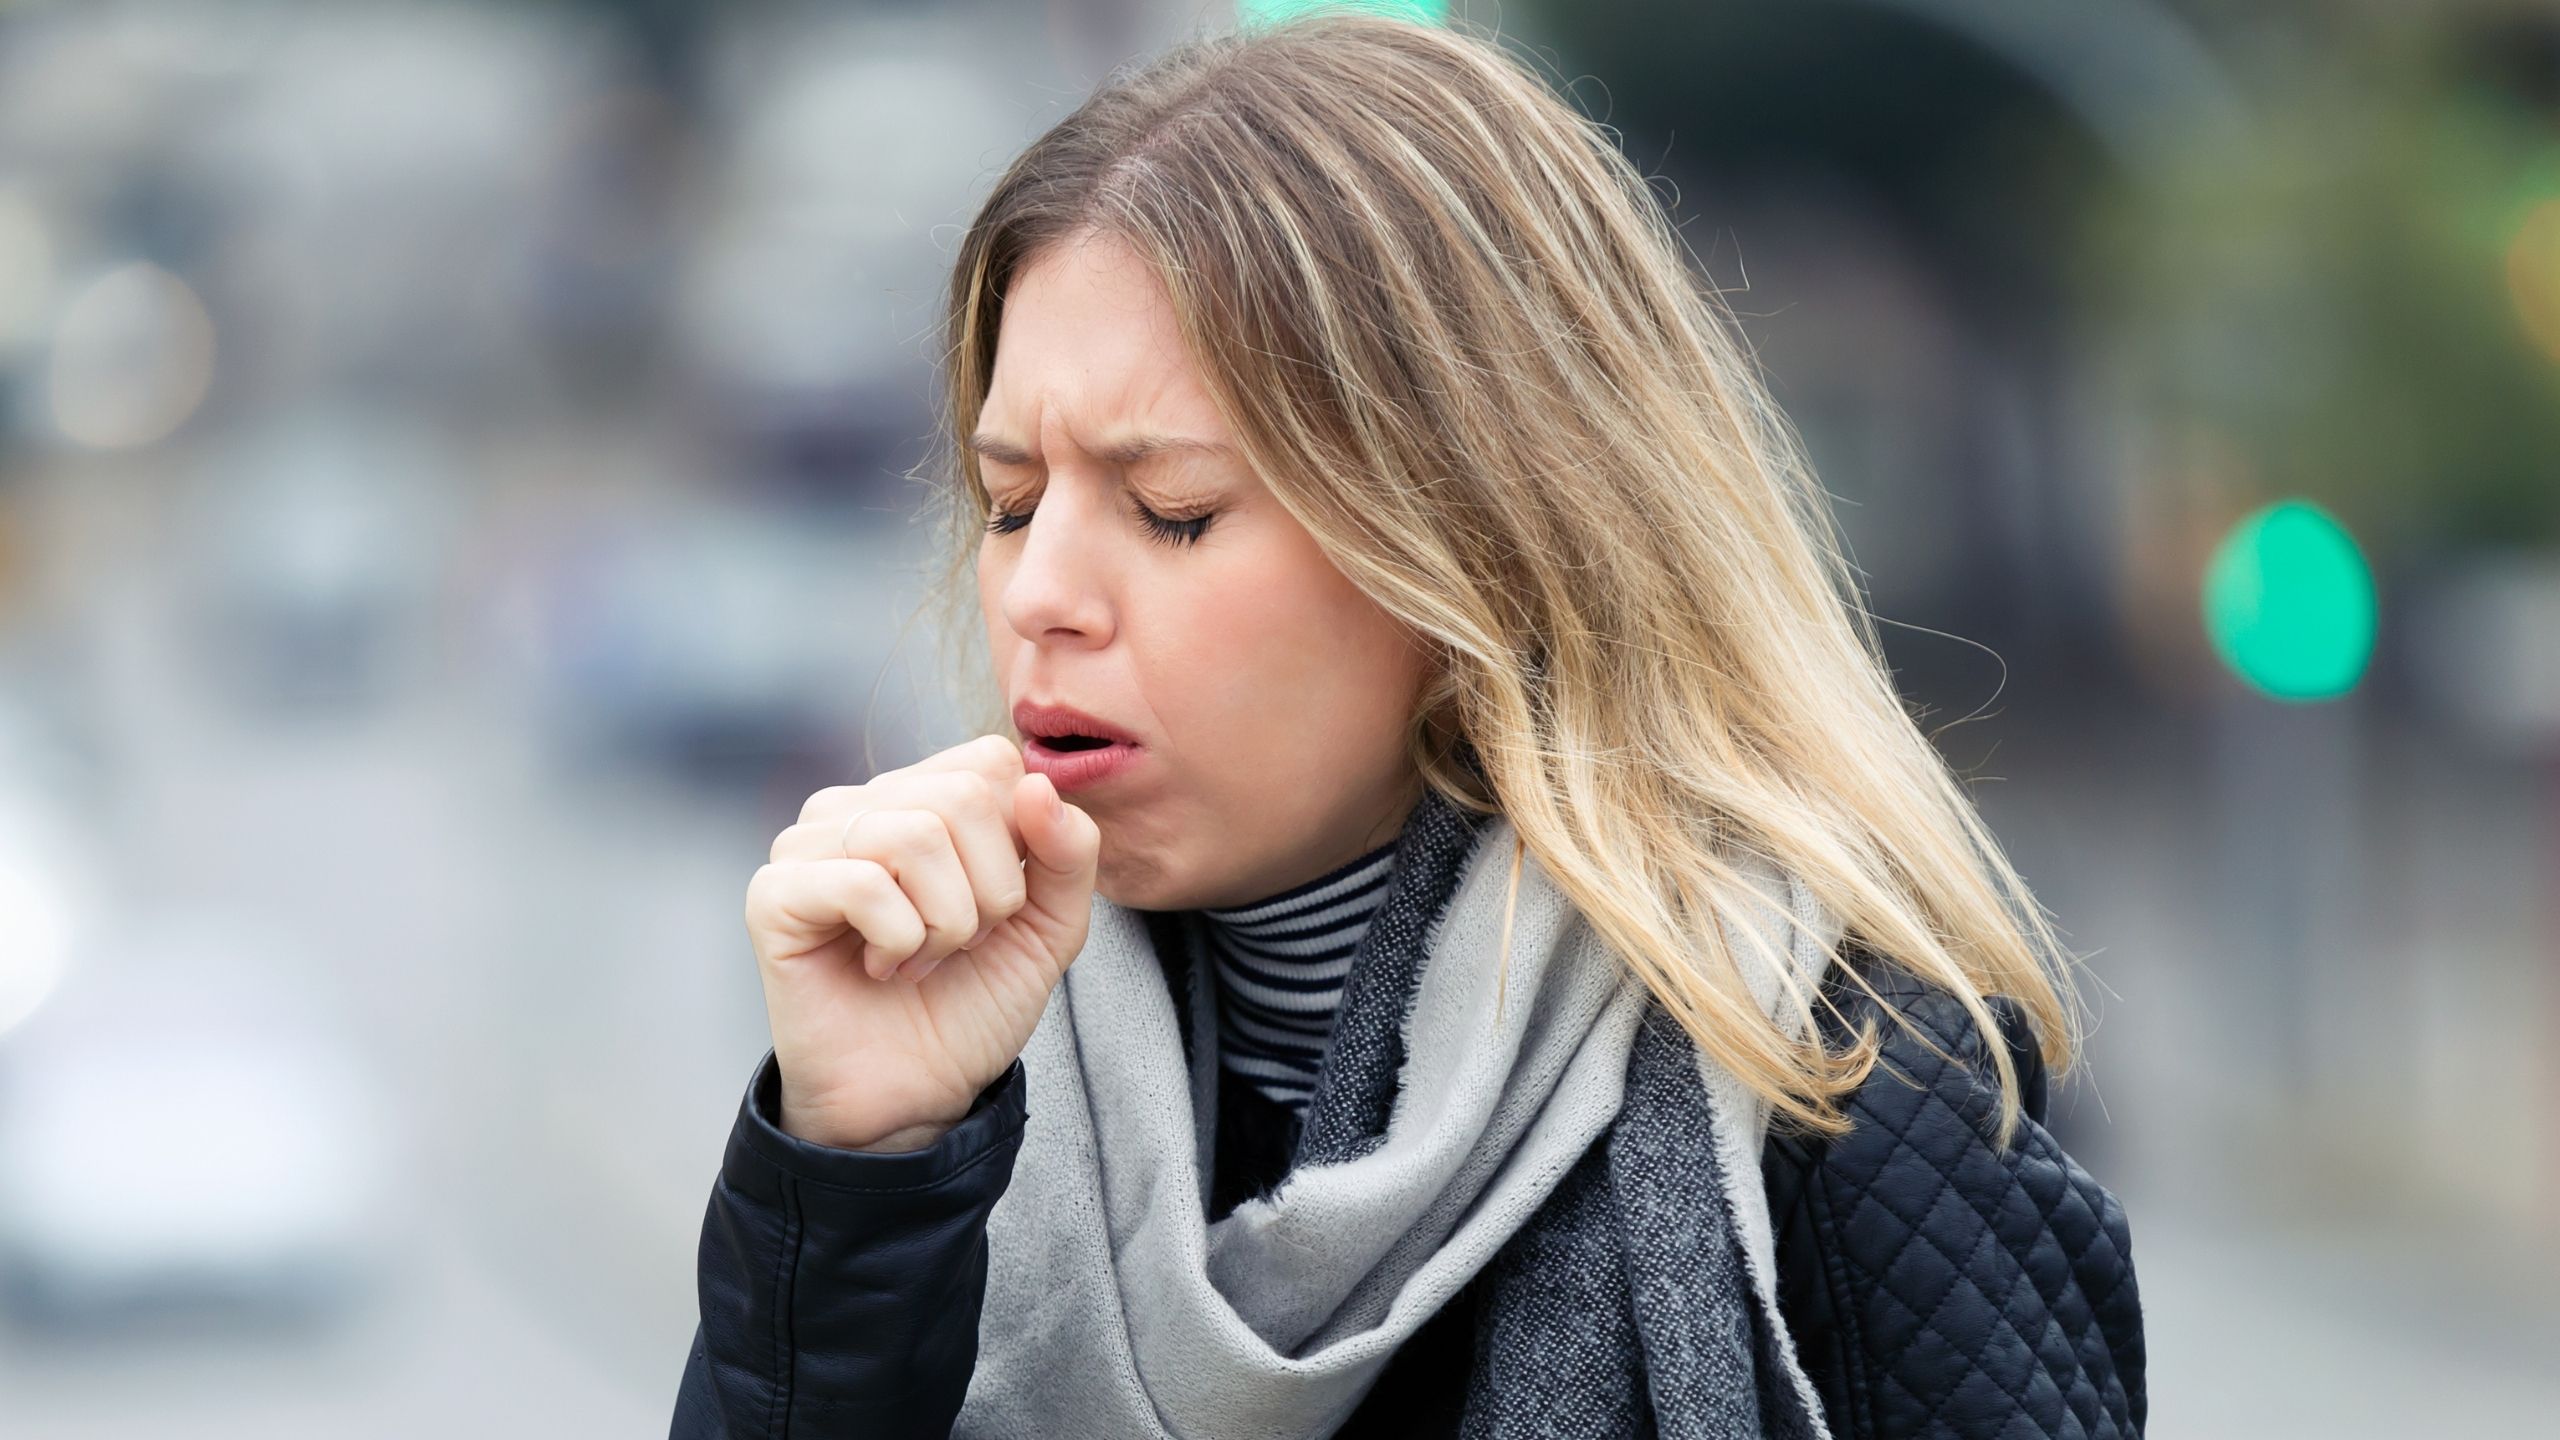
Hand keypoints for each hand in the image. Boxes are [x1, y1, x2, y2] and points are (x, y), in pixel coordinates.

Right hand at [743, 733, 1100, 1150]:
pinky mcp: (774, 894)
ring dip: (945, 921)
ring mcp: (809, 844)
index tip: (998, 905)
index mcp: (920, 797)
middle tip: (960, 942)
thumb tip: (1039, 785)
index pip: (991, 762)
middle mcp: (859, 806)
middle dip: (990, 890)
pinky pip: (862, 883)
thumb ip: (1068, 852)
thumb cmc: (971, 1002)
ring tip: (922, 958)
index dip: (1020, 841)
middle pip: (962, 796)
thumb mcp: (1050, 925)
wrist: (916, 1093)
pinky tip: (883, 968)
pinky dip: (899, 939)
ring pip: (915, 836)